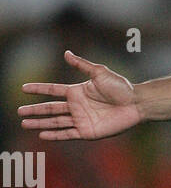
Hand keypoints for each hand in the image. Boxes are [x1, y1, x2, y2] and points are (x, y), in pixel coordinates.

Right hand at [19, 51, 143, 140]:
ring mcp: (81, 120)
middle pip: (50, 108)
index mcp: (77, 91)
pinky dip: (55, 135)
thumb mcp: (99, 72)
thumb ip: (81, 65)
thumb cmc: (121, 87)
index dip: (38, 89)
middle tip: (19, 111)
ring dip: (40, 123)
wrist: (135, 104)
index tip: (23, 88)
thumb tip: (66, 53)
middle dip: (34, 110)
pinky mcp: (88, 132)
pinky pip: (67, 134)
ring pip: (55, 122)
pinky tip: (43, 135)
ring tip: (25, 123)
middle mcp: (76, 106)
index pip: (52, 90)